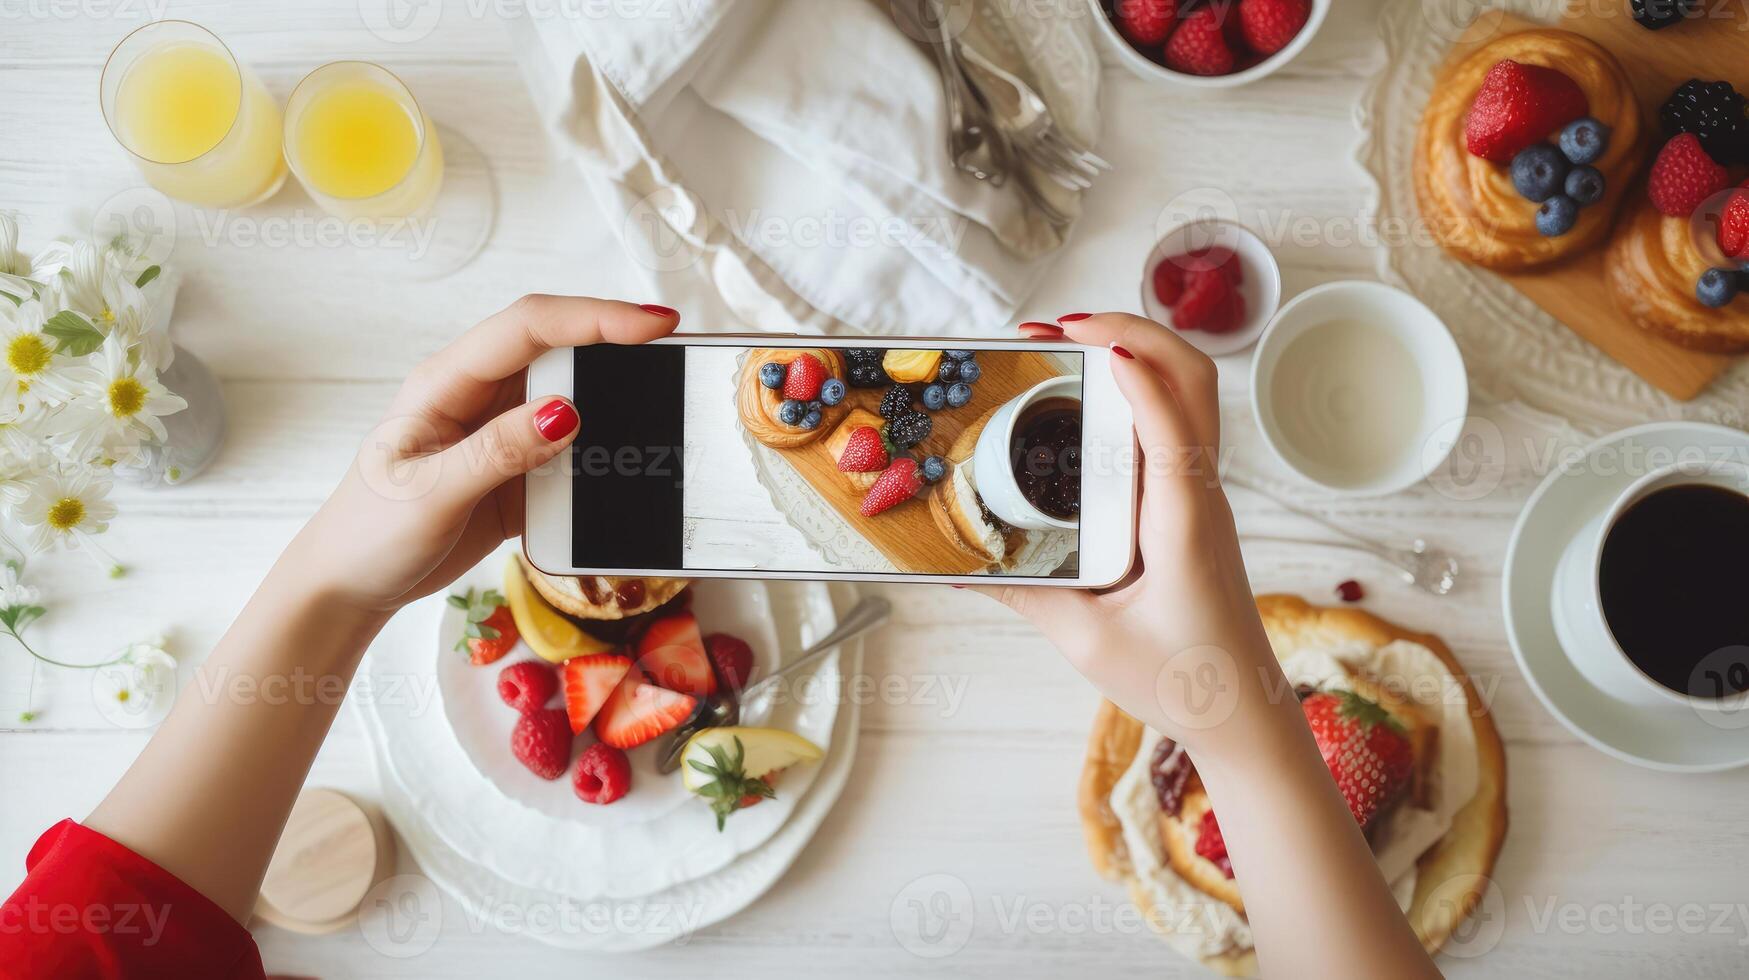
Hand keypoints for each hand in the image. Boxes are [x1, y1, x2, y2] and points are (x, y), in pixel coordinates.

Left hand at [287, 295, 677, 611]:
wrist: (348, 586)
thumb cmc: (369, 533)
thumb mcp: (430, 493)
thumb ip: (498, 451)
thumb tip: (566, 412)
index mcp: (447, 382)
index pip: (529, 327)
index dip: (595, 317)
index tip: (654, 324)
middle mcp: (477, 396)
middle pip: (560, 350)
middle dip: (619, 345)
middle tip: (678, 356)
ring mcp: (500, 432)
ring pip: (573, 396)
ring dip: (618, 399)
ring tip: (668, 401)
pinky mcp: (516, 471)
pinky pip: (571, 449)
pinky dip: (605, 451)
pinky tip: (634, 460)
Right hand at [982, 314, 1281, 754]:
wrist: (1243, 714)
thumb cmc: (1181, 682)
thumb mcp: (1086, 642)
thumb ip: (1024, 594)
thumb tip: (959, 564)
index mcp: (1182, 523)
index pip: (1171, 425)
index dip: (1137, 372)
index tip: (1089, 341)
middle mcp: (1201, 496)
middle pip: (1194, 380)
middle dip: (1133, 332)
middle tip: (1061, 327)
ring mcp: (1203, 496)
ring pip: (1191, 394)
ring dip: (1140, 351)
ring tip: (1070, 343)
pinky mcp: (1194, 506)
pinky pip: (1176, 424)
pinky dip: (1140, 389)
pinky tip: (1091, 397)